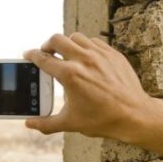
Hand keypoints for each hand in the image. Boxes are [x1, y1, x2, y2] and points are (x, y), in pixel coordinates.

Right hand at [23, 33, 153, 140]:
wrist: (134, 116)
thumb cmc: (103, 120)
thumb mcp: (70, 123)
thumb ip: (46, 123)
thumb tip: (29, 124)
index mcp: (70, 75)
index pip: (43, 59)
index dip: (31, 56)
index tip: (28, 55)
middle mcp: (83, 60)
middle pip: (57, 40)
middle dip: (47, 45)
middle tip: (46, 53)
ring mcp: (100, 54)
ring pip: (76, 37)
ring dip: (67, 43)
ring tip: (66, 54)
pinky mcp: (113, 54)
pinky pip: (94, 42)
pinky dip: (85, 46)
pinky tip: (85, 57)